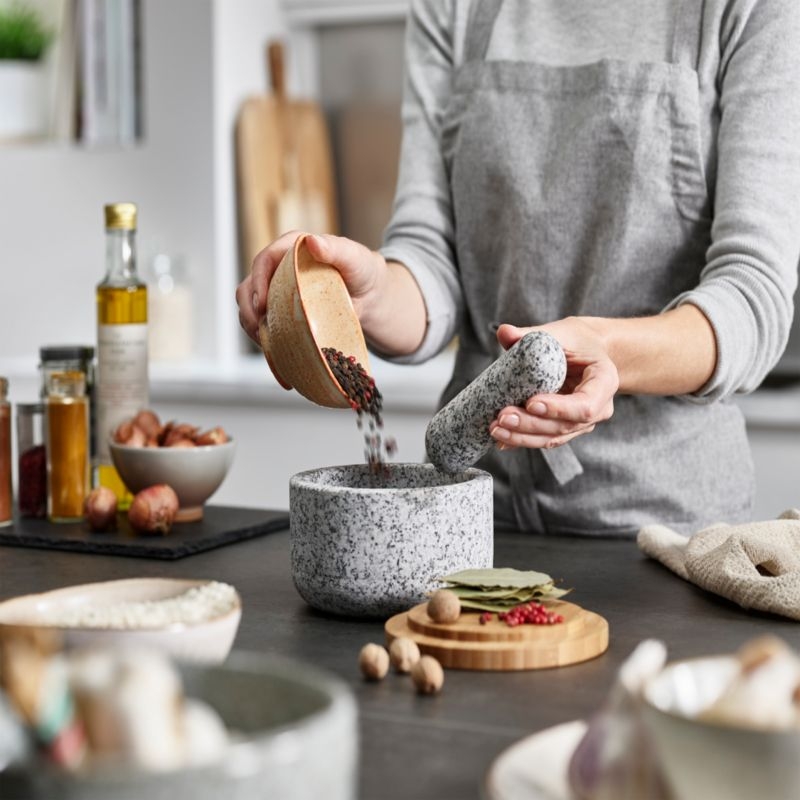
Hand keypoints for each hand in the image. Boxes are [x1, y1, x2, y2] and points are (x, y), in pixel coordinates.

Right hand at [235, 231, 386, 344]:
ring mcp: (277, 290)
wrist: (369, 295)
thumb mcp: (355, 259)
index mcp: (292, 248)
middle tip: (260, 329)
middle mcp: (279, 267)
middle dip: (249, 309)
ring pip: (250, 306)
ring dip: (251, 325)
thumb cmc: (363, 272)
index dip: (258, 281)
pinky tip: (272, 348)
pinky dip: (262, 336)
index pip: (264, 260)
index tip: (262, 305)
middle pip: (249, 286)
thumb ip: (336, 248)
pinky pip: (261, 323)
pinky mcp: (280, 310)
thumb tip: (312, 242)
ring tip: (265, 342)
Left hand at [488, 318, 618, 449]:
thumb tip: (504, 332)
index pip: (585, 405)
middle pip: (565, 426)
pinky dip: (521, 441)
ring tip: (495, 428)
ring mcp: (581, 422)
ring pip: (553, 437)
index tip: (531, 402)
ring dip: (522, 437)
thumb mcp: (559, 332)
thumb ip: (531, 334)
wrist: (587, 353)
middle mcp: (598, 408)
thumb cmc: (577, 341)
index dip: (559, 409)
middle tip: (503, 417)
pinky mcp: (565, 428)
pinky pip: (544, 439)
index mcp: (604, 381)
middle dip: (531, 424)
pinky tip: (501, 440)